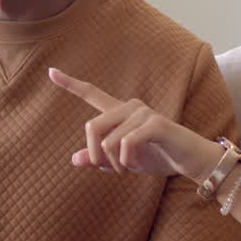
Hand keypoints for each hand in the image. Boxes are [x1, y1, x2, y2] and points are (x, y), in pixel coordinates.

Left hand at [47, 67, 213, 177]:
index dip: (70, 84)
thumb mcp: (124, 162)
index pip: (92, 93)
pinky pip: (126, 142)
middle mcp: (129, 107)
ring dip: (113, 162)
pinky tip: (132, 166)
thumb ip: (100, 160)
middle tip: (106, 169)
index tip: (50, 72)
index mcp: (119, 112)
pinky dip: (125, 160)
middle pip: (92, 126)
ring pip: (108, 140)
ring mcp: (143, 113)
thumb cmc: (158, 157)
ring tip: (125, 169)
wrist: (190, 162)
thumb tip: (74, 159)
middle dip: (94, 153)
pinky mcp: (155, 123)